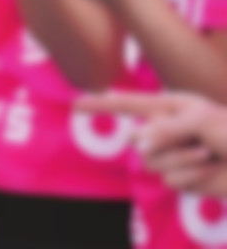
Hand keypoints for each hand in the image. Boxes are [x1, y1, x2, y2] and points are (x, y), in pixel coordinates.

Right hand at [78, 91, 226, 195]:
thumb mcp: (201, 118)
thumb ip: (165, 127)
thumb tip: (138, 144)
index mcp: (168, 107)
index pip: (127, 104)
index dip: (100, 105)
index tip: (75, 104)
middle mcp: (165, 130)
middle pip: (138, 140)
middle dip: (167, 142)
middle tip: (198, 140)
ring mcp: (170, 154)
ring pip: (151, 162)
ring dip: (183, 160)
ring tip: (207, 154)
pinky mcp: (180, 177)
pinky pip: (169, 180)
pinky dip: (192, 175)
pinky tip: (210, 168)